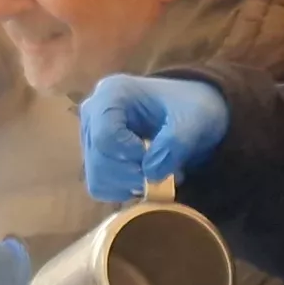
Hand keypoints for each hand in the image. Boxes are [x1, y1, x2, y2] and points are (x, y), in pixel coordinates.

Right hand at [76, 75, 228, 201]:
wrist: (190, 112)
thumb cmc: (191, 109)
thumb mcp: (193, 120)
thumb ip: (175, 144)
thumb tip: (150, 173)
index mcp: (112, 93)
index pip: (106, 136)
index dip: (132, 155)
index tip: (158, 155)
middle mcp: (92, 113)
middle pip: (99, 160)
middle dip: (135, 174)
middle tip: (166, 171)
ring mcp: (90, 136)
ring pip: (97, 177)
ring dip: (131, 185)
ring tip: (159, 172)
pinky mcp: (94, 157)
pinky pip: (99, 186)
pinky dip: (124, 190)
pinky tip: (145, 177)